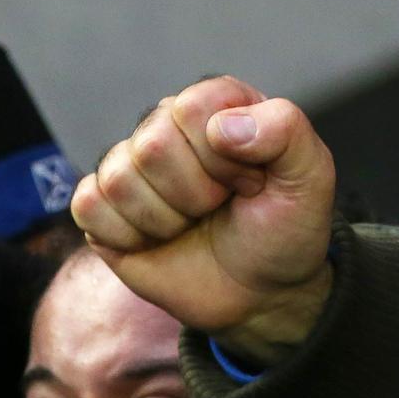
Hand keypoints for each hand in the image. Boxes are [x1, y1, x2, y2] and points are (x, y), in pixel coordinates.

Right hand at [72, 77, 335, 363]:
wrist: (260, 293)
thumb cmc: (284, 231)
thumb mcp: (310, 178)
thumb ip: (287, 131)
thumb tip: (223, 127)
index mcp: (214, 104)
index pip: (192, 110)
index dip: (222, 159)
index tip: (250, 183)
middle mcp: (166, 126)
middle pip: (152, 146)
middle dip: (193, 195)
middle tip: (217, 208)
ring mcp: (130, 168)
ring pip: (118, 179)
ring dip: (163, 220)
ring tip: (190, 225)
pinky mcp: (103, 209)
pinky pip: (88, 207)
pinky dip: (125, 236)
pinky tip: (155, 241)